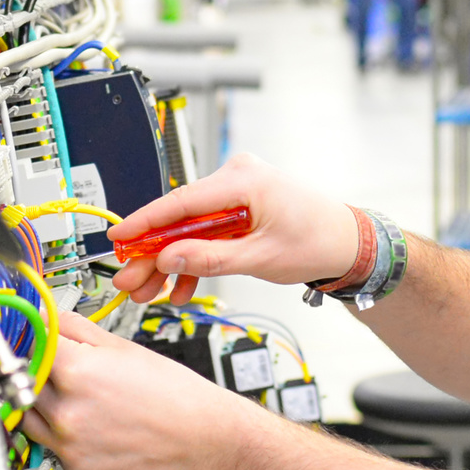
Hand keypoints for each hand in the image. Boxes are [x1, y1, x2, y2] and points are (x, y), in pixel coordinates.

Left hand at [22, 311, 267, 469]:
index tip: (30, 341)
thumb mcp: (122, 346)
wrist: (202, 439)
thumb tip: (46, 318)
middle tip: (59, 372)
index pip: (26, 347)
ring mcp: (68, 445)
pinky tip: (92, 427)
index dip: (30, 341)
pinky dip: (63, 437)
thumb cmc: (172, 394)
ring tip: (76, 401)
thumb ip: (75, 329)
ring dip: (41, 406)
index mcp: (76, 371)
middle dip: (36, 373)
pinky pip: (51, 448)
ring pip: (28, 418)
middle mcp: (66, 412)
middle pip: (22, 383)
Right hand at [107, 152, 358, 305]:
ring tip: (148, 292)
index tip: (118, 239)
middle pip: (180, 219)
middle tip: (128, 278)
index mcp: (243, 180)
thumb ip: (210, 258)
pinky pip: (208, 233)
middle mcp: (237, 178)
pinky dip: (196, 259)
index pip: (179, 201)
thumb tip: (168, 260)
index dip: (144, 223)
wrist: (350, 243)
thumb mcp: (260, 258)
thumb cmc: (318, 241)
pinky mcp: (241, 209)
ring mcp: (238, 193)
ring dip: (171, 262)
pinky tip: (180, 288)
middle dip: (153, 254)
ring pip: (190, 230)